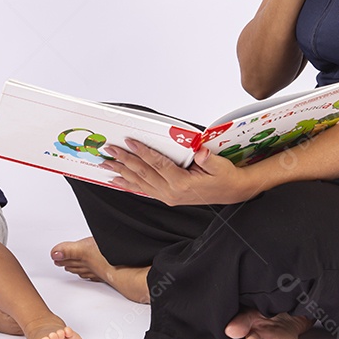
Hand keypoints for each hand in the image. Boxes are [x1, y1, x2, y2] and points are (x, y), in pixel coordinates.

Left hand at [103, 139, 258, 205]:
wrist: (232, 192)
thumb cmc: (225, 177)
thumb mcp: (220, 166)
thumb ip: (208, 159)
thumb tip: (199, 151)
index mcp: (182, 183)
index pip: (157, 164)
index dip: (142, 152)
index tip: (129, 141)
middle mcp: (171, 192)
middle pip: (143, 173)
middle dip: (124, 160)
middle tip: (109, 150)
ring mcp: (168, 197)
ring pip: (140, 182)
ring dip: (122, 172)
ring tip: (106, 164)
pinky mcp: (167, 197)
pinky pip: (144, 190)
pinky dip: (129, 184)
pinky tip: (118, 180)